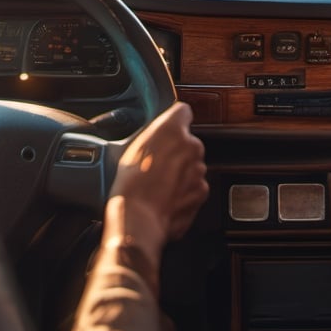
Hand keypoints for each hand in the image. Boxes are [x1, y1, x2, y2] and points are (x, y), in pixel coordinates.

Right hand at [107, 101, 208, 254]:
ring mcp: (199, 170)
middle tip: (155, 164)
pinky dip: (183, 191)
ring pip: (191, 165)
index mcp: (172, 130)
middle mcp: (191, 146)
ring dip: (180, 172)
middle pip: (187, 141)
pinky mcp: (202, 192)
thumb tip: (155, 136)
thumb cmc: (129, 185)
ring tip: (158, 184)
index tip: (169, 125)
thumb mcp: (128, 149)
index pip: (183, 110)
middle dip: (175, 151)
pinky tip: (165, 197)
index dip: (175, 119)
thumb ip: (150, 137)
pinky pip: (193, 186)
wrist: (138, 220)